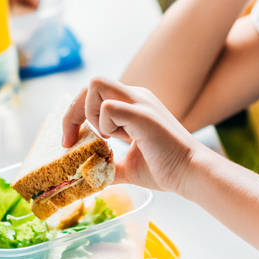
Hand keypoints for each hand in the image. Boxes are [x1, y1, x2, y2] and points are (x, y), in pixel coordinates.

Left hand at [62, 78, 200, 194]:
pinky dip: (104, 126)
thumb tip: (88, 175)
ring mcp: (140, 102)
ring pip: (96, 84)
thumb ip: (108, 164)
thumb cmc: (165, 169)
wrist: (190, 175)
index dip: (74, 114)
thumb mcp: (128, 166)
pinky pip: (108, 108)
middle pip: (91, 83)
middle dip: (72, 112)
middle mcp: (136, 96)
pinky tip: (119, 140)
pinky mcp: (143, 115)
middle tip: (68, 140)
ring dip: (89, 114)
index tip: (68, 141)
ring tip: (105, 138)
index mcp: (132, 104)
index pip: (93, 93)